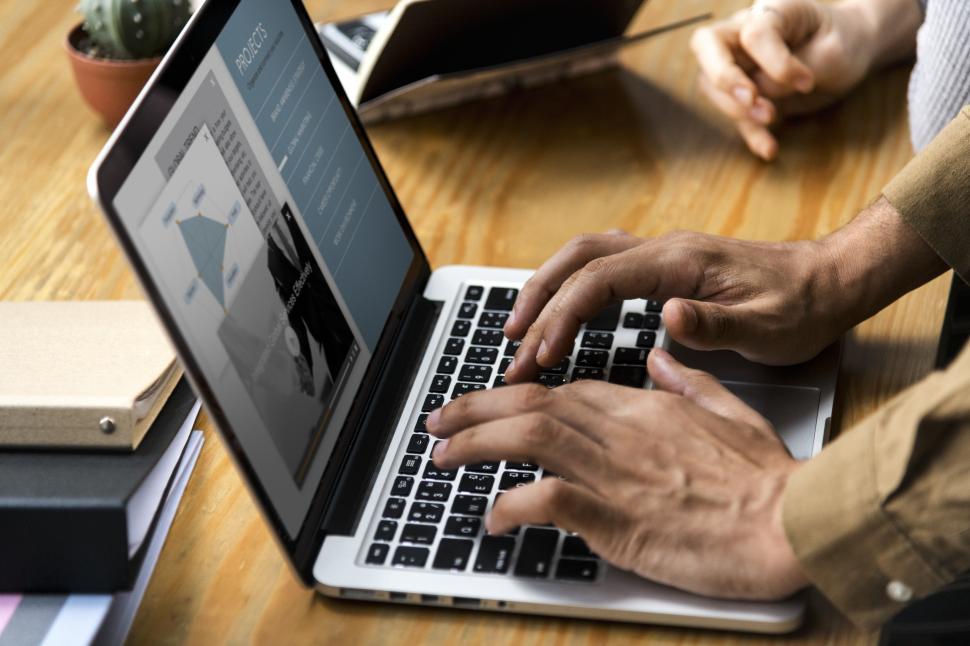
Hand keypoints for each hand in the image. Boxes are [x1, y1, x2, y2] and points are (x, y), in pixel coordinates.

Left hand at [428, 349, 809, 599]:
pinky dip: (511, 505)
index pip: (561, 391)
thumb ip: (688, 380)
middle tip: (436, 422)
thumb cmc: (766, 479)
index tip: (486, 406)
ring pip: (528, 438)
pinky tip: (492, 518)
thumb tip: (662, 357)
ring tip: (441, 456)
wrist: (793, 523)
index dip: (513, 395)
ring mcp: (616, 473)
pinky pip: (546, 501)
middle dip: (473, 410)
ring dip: (475, 444)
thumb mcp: (730, 410)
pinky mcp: (617, 518)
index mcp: (643, 406)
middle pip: (530, 405)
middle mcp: (621, 431)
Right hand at [503, 229, 846, 380]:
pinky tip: (562, 315)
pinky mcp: (665, 267)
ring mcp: (662, 255)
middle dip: (537, 298)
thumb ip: (716, 322)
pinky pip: (602, 267)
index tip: (543, 356)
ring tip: (519, 329)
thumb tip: (667, 314)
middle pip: (578, 259)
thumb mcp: (768, 326)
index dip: (563, 316)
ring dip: (547, 288)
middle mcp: (663, 249)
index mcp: (679, 261)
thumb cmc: (801, 307)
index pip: (599, 281)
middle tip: (511, 345)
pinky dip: (571, 288)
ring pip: (585, 257)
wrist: (829, 281)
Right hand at [691, 0, 885, 159]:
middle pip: (707, 45)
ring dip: (737, 109)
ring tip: (771, 121)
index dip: (775, 62)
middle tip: (752, 100)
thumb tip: (759, 93)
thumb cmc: (842, 42)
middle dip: (724, 76)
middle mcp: (743, 32)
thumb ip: (791, 70)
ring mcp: (738, 63)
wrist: (850, 52)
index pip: (754, 34)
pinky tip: (768, 148)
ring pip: (712, 85)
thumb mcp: (830, 53)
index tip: (806, 82)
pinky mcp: (745, 93)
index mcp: (771, 12)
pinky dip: (749, 133)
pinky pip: (735, 114)